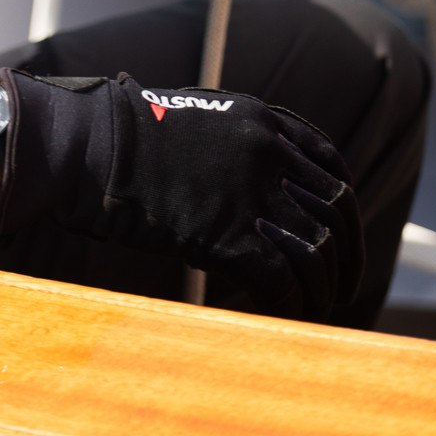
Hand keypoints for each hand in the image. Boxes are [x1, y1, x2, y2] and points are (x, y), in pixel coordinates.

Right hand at [0, 70, 364, 318]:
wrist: (89, 148)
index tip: (344, 234)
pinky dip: (293, 304)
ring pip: (316, 252)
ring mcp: (253, 195)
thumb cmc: (125, 136)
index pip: (330, 165)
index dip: (343, 206)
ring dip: (323, 287)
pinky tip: (287, 314)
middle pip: (335, 211)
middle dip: (346, 254)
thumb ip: (236, 144)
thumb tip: (256, 180)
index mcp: (262, 121)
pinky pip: (284, 281)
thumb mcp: (197, 120)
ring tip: (319, 309)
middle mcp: (269, 154)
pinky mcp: (232, 237)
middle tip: (344, 284)